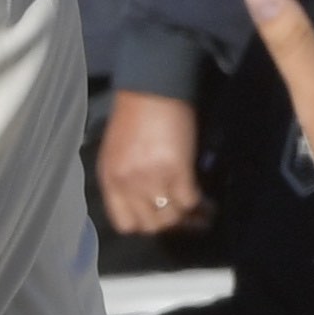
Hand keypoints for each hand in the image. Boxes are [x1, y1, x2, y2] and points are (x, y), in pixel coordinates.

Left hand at [94, 86, 204, 237]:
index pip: (124, 224)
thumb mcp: (117, 155)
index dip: (143, 224)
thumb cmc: (133, 118)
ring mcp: (151, 179)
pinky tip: (203, 199)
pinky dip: (198, 203)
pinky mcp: (176, 170)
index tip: (157, 218)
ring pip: (172, 217)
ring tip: (196, 209)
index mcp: (110, 180)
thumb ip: (126, 180)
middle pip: (151, 225)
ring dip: (185, 215)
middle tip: (181, 216)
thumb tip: (146, 202)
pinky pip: (189, 200)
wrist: (151, 89)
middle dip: (167, 223)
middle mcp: (128, 184)